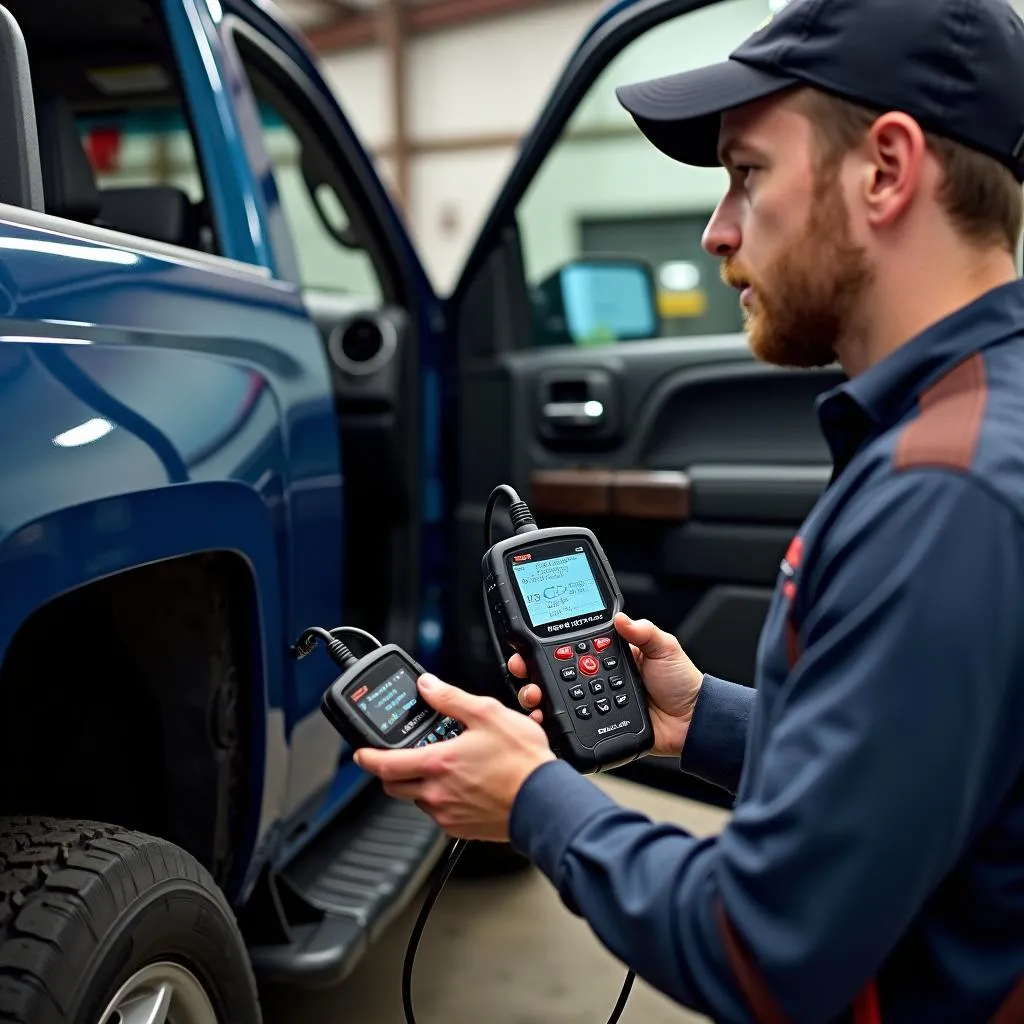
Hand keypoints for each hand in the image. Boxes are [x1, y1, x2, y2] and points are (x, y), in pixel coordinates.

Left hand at [353, 674, 555, 841]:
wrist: (544, 801)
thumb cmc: (521, 762)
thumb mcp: (486, 714)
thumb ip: (450, 699)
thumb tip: (428, 686)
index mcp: (437, 764)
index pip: (385, 764)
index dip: (367, 757)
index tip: (361, 752)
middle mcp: (436, 794)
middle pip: (394, 785)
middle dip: (390, 770)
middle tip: (400, 756)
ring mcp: (448, 814)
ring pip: (418, 799)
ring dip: (420, 784)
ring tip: (444, 765)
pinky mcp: (461, 829)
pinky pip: (440, 813)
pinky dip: (442, 799)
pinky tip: (463, 784)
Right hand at [510, 612, 702, 757]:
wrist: (694, 720)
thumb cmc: (682, 682)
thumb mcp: (665, 648)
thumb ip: (644, 632)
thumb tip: (622, 618)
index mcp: (607, 656)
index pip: (570, 648)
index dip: (546, 647)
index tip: (528, 647)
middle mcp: (596, 678)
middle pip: (554, 675)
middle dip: (531, 674)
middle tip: (522, 672)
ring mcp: (595, 703)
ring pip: (557, 701)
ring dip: (537, 698)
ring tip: (532, 698)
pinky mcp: (598, 727)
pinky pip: (572, 726)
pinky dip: (554, 725)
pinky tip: (544, 721)